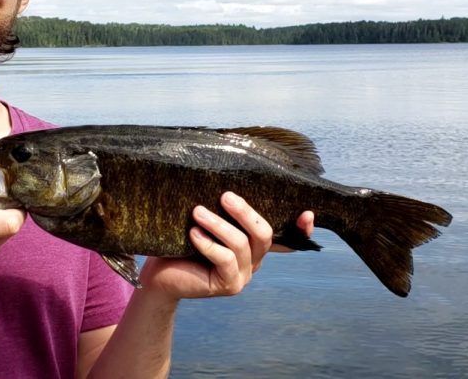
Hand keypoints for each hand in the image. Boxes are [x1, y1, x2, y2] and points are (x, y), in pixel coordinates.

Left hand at [138, 192, 312, 299]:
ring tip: (197, 212)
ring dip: (219, 225)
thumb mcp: (205, 221)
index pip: (287, 237)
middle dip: (245, 213)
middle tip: (225, 196)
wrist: (161, 274)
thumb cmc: (182, 242)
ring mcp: (244, 275)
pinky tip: (193, 234)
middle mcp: (255, 260)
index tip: (307, 213)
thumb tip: (228, 182)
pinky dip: (208, 243)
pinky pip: (224, 259)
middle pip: (264, 233)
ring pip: (242, 244)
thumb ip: (223, 209)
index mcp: (254, 244)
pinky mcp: (230, 285)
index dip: (301, 228)